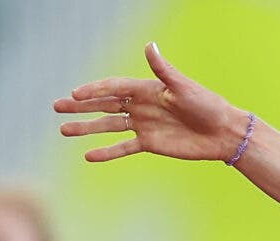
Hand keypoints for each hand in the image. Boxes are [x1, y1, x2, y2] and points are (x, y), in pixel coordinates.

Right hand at [55, 42, 248, 163]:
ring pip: (108, 126)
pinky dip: (107, 152)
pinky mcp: (150, 144)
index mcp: (146, 89)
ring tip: (63, 130)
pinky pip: (123, 147)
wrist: (223, 133)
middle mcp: (141, 106)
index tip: (74, 93)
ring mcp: (143, 125)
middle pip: (104, 105)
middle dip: (80, 106)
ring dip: (86, 127)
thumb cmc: (207, 105)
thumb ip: (163, 70)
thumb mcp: (183, 87)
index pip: (112, 88)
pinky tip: (89, 155)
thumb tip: (149, 46)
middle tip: (56, 106)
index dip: (93, 90)